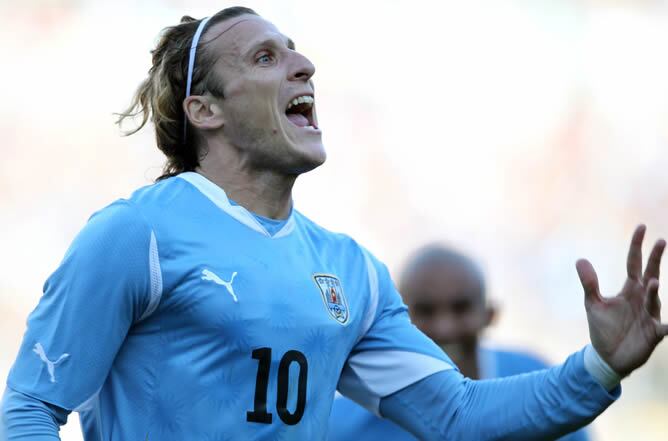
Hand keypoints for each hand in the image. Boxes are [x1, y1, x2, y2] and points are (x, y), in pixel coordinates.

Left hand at [576, 225, 667, 376]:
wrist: (607, 356)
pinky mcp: (654, 333)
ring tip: (653, 281)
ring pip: (655, 299)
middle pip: (650, 274)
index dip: (637, 246)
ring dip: (655, 291)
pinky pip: (665, 328)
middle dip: (655, 259)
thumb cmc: (603, 328)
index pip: (634, 263)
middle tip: (661, 241)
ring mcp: (650, 315)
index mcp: (629, 290)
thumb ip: (589, 283)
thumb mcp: (593, 304)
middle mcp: (643, 298)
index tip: (641, 227)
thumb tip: (580, 259)